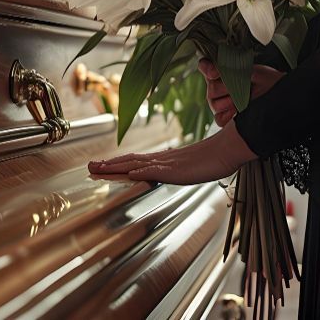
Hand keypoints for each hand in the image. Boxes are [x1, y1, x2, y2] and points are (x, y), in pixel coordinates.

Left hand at [88, 122, 256, 183]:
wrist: (230, 148)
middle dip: (108, 165)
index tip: (103, 166)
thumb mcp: (194, 166)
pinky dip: (139, 171)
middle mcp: (163, 159)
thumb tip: (174, 171)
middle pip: (130, 160)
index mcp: (166, 160)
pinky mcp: (176, 169)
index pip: (136, 161)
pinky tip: (127, 172)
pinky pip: (154, 170)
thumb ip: (181, 168)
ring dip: (115, 167)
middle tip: (89, 167)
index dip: (118, 164)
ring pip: (135, 164)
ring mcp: (168, 163)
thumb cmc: (216, 157)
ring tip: (97, 169)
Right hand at [198, 59, 284, 126]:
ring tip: (244, 99)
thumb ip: (235, 67)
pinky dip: (228, 115)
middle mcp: (216, 86)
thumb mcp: (253, 69)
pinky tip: (238, 110)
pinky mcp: (223, 117)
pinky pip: (219, 118)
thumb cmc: (265, 80)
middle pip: (211, 88)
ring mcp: (218, 103)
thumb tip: (218, 72)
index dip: (208, 69)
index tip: (216, 73)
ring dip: (230, 101)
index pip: (204, 66)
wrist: (277, 96)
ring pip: (214, 104)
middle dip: (228, 88)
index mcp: (220, 70)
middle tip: (244, 87)